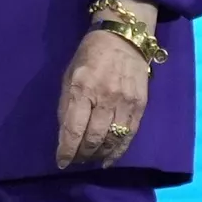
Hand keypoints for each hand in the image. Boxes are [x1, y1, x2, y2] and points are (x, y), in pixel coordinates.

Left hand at [55, 25, 150, 168]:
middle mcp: (103, 97)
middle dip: (82, 154)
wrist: (123, 39)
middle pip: (93, 137)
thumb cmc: (89, 56)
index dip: (66, 148)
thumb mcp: (69, 73)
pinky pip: (129, 136)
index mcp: (81, 86)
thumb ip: (66, 102)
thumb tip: (64, 132)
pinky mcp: (140, 106)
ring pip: (111, 139)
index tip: (61, 162)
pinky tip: (108, 160)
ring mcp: (124, 102)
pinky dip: (118, 151)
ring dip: (98, 155)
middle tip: (75, 161)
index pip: (73, 127)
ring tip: (89, 161)